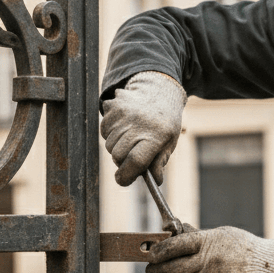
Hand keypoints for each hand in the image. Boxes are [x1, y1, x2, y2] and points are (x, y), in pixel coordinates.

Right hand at [101, 71, 186, 185]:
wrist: (158, 91)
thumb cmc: (165, 122)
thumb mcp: (169, 142)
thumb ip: (160, 162)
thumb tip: (154, 181)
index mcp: (156, 135)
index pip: (136, 161)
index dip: (127, 176)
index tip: (124, 180)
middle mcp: (138, 124)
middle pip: (118, 156)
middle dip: (123, 161)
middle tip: (133, 155)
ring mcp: (123, 114)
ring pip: (109, 145)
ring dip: (117, 147)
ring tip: (131, 137)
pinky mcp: (112, 108)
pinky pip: (104, 131)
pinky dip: (111, 134)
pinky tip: (124, 126)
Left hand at [146, 226, 273, 272]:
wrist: (266, 266)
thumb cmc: (241, 247)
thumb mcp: (221, 234)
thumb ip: (198, 236)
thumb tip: (173, 231)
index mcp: (208, 242)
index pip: (177, 244)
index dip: (161, 250)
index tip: (151, 255)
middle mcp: (208, 261)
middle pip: (175, 268)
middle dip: (158, 270)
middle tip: (150, 271)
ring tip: (216, 270)